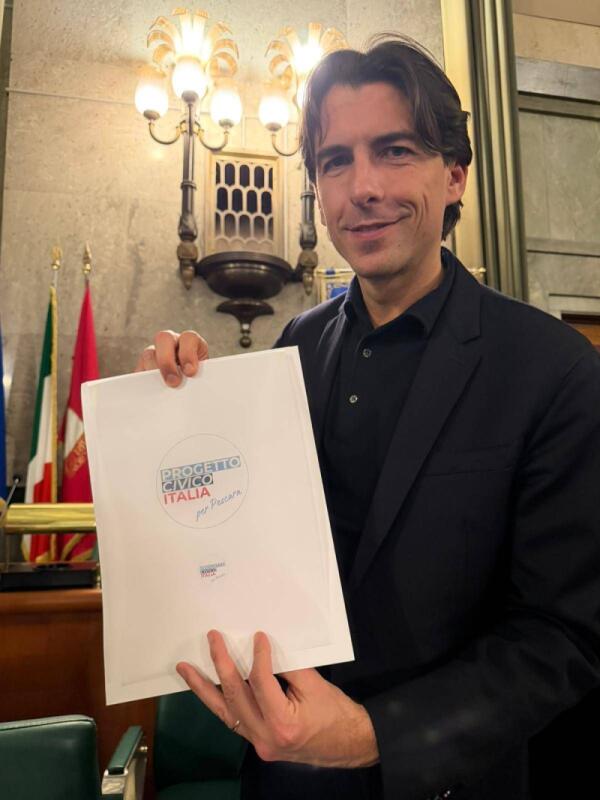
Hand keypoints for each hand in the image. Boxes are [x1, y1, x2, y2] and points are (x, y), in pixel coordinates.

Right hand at [135, 329, 208, 386]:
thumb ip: (198, 379)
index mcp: (191, 343)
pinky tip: (150, 390)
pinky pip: (139, 369)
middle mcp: (172, 343)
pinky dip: (143, 379)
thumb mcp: (202, 379)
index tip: (190, 372)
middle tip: (173, 382)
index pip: (189, 338)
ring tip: (161, 388)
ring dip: (154, 370)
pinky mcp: (143, 366)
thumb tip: (193, 388)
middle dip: (167, 360)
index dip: (188, 353)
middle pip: (164, 338)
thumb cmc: (199, 383)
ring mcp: (156, 352)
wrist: (189, 392)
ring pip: (149, 353)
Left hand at [176, 630, 379, 768]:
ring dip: (203, 688)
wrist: (350, 745)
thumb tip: (262, 648)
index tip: (258, 636)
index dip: (258, 656)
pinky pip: (234, 720)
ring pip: (225, 713)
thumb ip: (287, 668)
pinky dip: (219, 702)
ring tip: (185, 670)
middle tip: (211, 639)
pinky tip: (206, 688)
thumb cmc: (337, 714)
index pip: (260, 683)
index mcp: (282, 724)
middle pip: (234, 697)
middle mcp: (264, 738)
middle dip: (220, 665)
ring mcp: (258, 743)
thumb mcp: (315, 686)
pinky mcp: (258, 743)